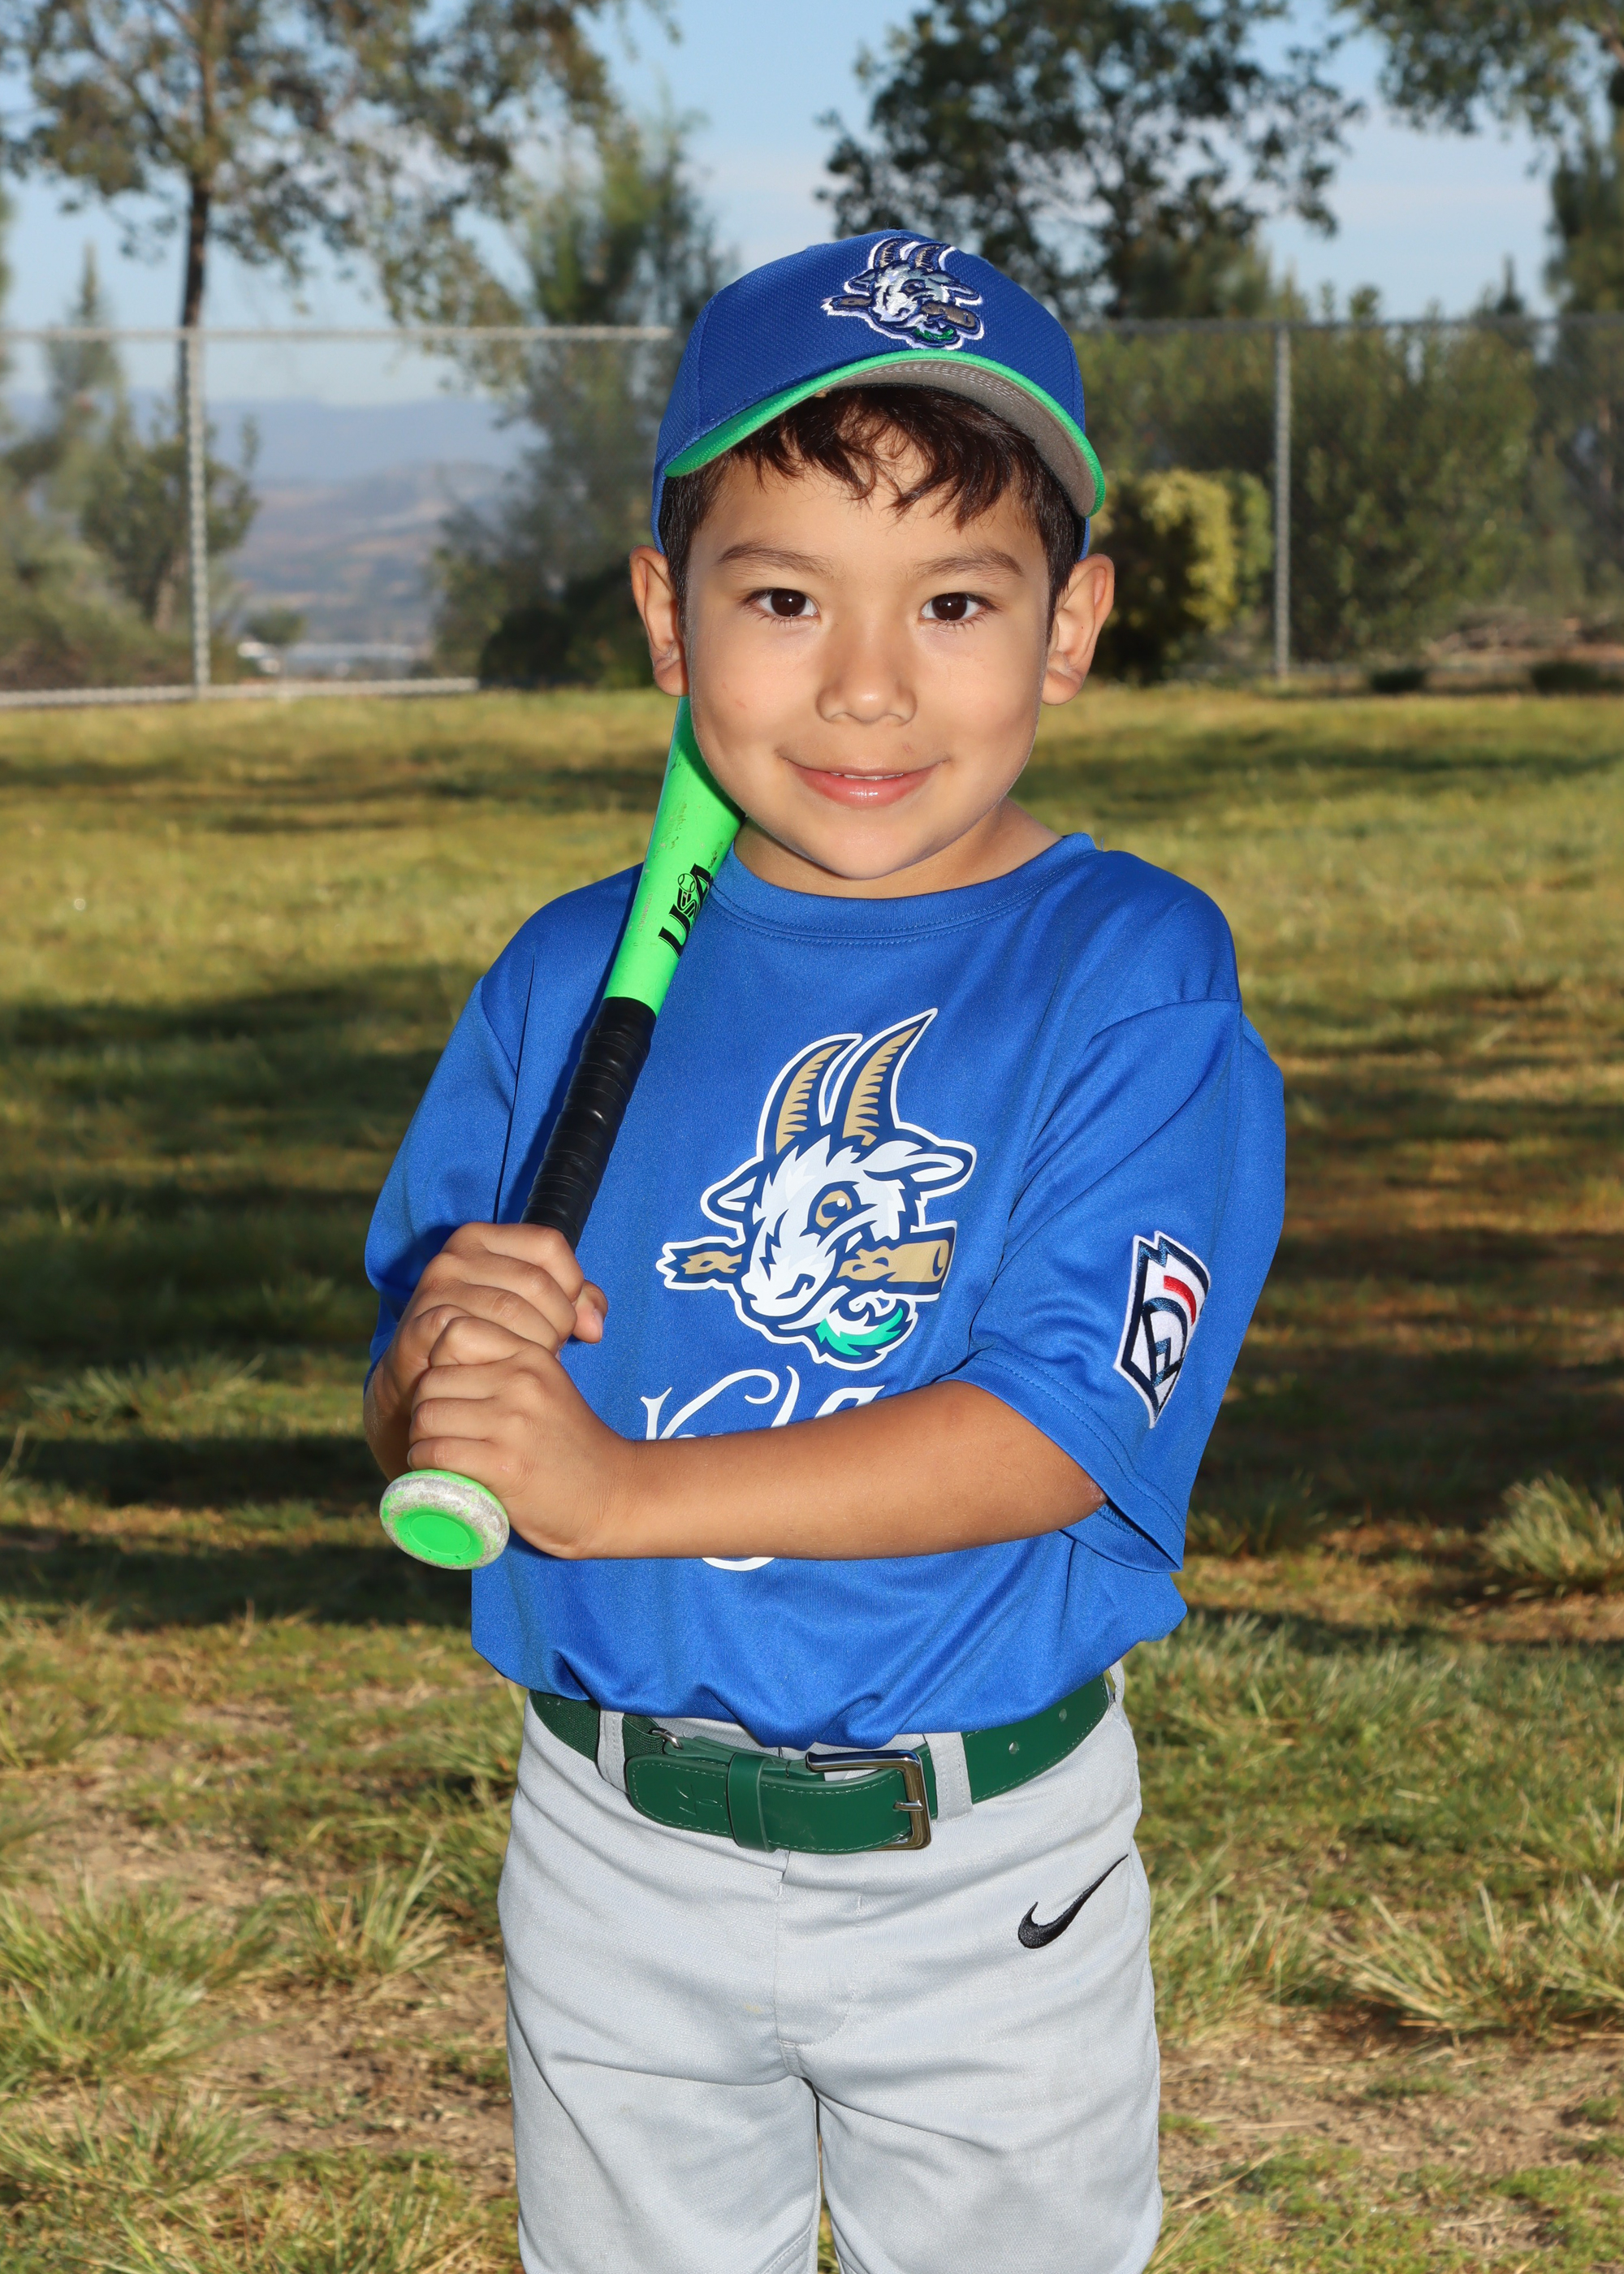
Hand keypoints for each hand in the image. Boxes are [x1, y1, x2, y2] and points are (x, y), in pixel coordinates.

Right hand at [365, 1224, 605, 1480]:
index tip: (569, 1319)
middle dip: (556, 1323)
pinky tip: (503, 1373)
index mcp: (482, 1238)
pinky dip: (501, 1360)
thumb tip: (595, 1326)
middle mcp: (455, 1255)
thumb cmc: (487, 1340)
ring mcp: (435, 1289)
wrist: (424, 1383)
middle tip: (551, 1351)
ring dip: (533, 1346)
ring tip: (530, 1364)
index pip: (549, 1244)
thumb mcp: (532, 1311)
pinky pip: (479, 1337)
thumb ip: (573, 1303)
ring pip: (512, 1310)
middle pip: (535, 1281)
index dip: (571, 1284)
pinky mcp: (420, 1325)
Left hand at [406, 1327, 628, 1557]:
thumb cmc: (569, 1444)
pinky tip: (442, 1473)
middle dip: (425, 1410)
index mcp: (531, 1355)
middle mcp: (522, 1381)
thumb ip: (504, 1366)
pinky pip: (437, 1453)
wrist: (613, 1496)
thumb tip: (441, 1351)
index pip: (454, 1332)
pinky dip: (427, 1466)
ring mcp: (513, 1423)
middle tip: (440, 1433)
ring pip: (427, 1417)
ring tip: (440, 1453)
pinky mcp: (504, 1465)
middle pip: (432, 1381)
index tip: (451, 1393)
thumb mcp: (546, 1387)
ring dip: (422, 1441)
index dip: (440, 1363)